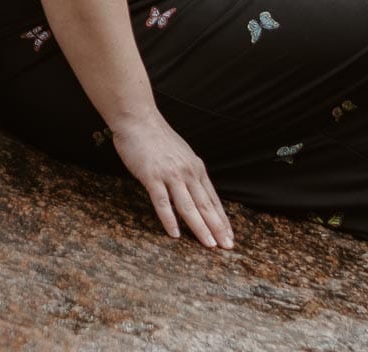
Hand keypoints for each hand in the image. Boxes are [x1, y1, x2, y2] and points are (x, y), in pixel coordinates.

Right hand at [111, 115, 233, 248]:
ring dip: (200, 227)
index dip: (222, 218)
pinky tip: (174, 234)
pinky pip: (163, 202)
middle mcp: (187, 172)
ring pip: (188, 206)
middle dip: (217, 228)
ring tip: (209, 244)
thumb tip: (196, 189)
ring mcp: (170, 175)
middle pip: (205, 205)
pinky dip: (169, 219)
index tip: (229, 235)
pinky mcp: (152, 177)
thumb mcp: (181, 153)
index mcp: (196, 167)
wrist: (138, 119)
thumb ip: (189, 171)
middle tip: (226, 246)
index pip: (212, 198)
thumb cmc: (157, 137)